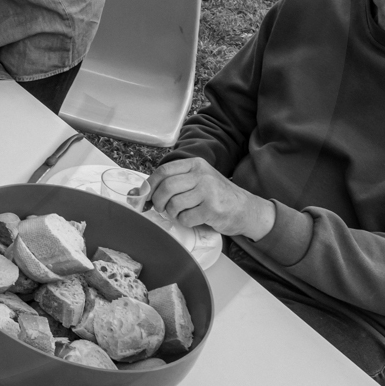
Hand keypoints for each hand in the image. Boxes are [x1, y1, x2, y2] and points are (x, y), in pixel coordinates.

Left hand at [147, 158, 275, 239]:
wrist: (246, 209)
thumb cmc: (217, 196)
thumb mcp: (198, 181)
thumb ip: (173, 182)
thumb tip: (138, 192)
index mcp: (196, 165)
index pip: (164, 171)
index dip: (150, 185)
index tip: (144, 195)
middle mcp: (202, 175)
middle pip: (167, 187)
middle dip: (158, 201)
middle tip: (159, 208)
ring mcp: (208, 191)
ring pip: (174, 204)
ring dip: (172, 213)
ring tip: (179, 213)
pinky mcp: (212, 209)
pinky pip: (186, 218)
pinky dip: (184, 221)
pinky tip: (192, 218)